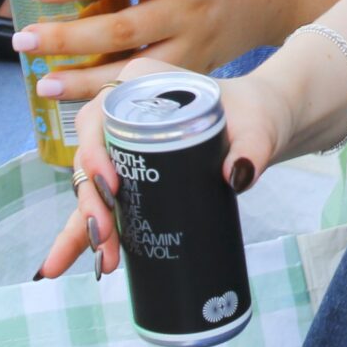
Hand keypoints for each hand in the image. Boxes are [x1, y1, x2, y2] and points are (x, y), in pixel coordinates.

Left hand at [13, 0, 301, 101]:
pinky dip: (116, 94)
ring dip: (85, 80)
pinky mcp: (199, 67)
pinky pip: (153, 86)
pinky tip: (82, 99)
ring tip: (43, 82)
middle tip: (23, 40)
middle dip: (67, 38)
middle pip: (121, 29)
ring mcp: (195, 42)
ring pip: (136, 69)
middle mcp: (187, 6)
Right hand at [34, 60, 286, 278]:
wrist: (260, 126)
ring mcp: (121, 143)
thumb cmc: (255, 115)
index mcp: (141, 84)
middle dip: (90, 201)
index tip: (112, 185)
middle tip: (106, 237)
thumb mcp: (257, 127)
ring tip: (105, 261)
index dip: (94, 152)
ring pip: (90, 186)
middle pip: (89, 156)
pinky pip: (101, 202)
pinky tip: (86, 263)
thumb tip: (238, 177)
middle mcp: (122, 110)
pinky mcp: (129, 171)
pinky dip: (89, 232)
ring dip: (86, 225)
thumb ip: (253, 147)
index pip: (99, 115)